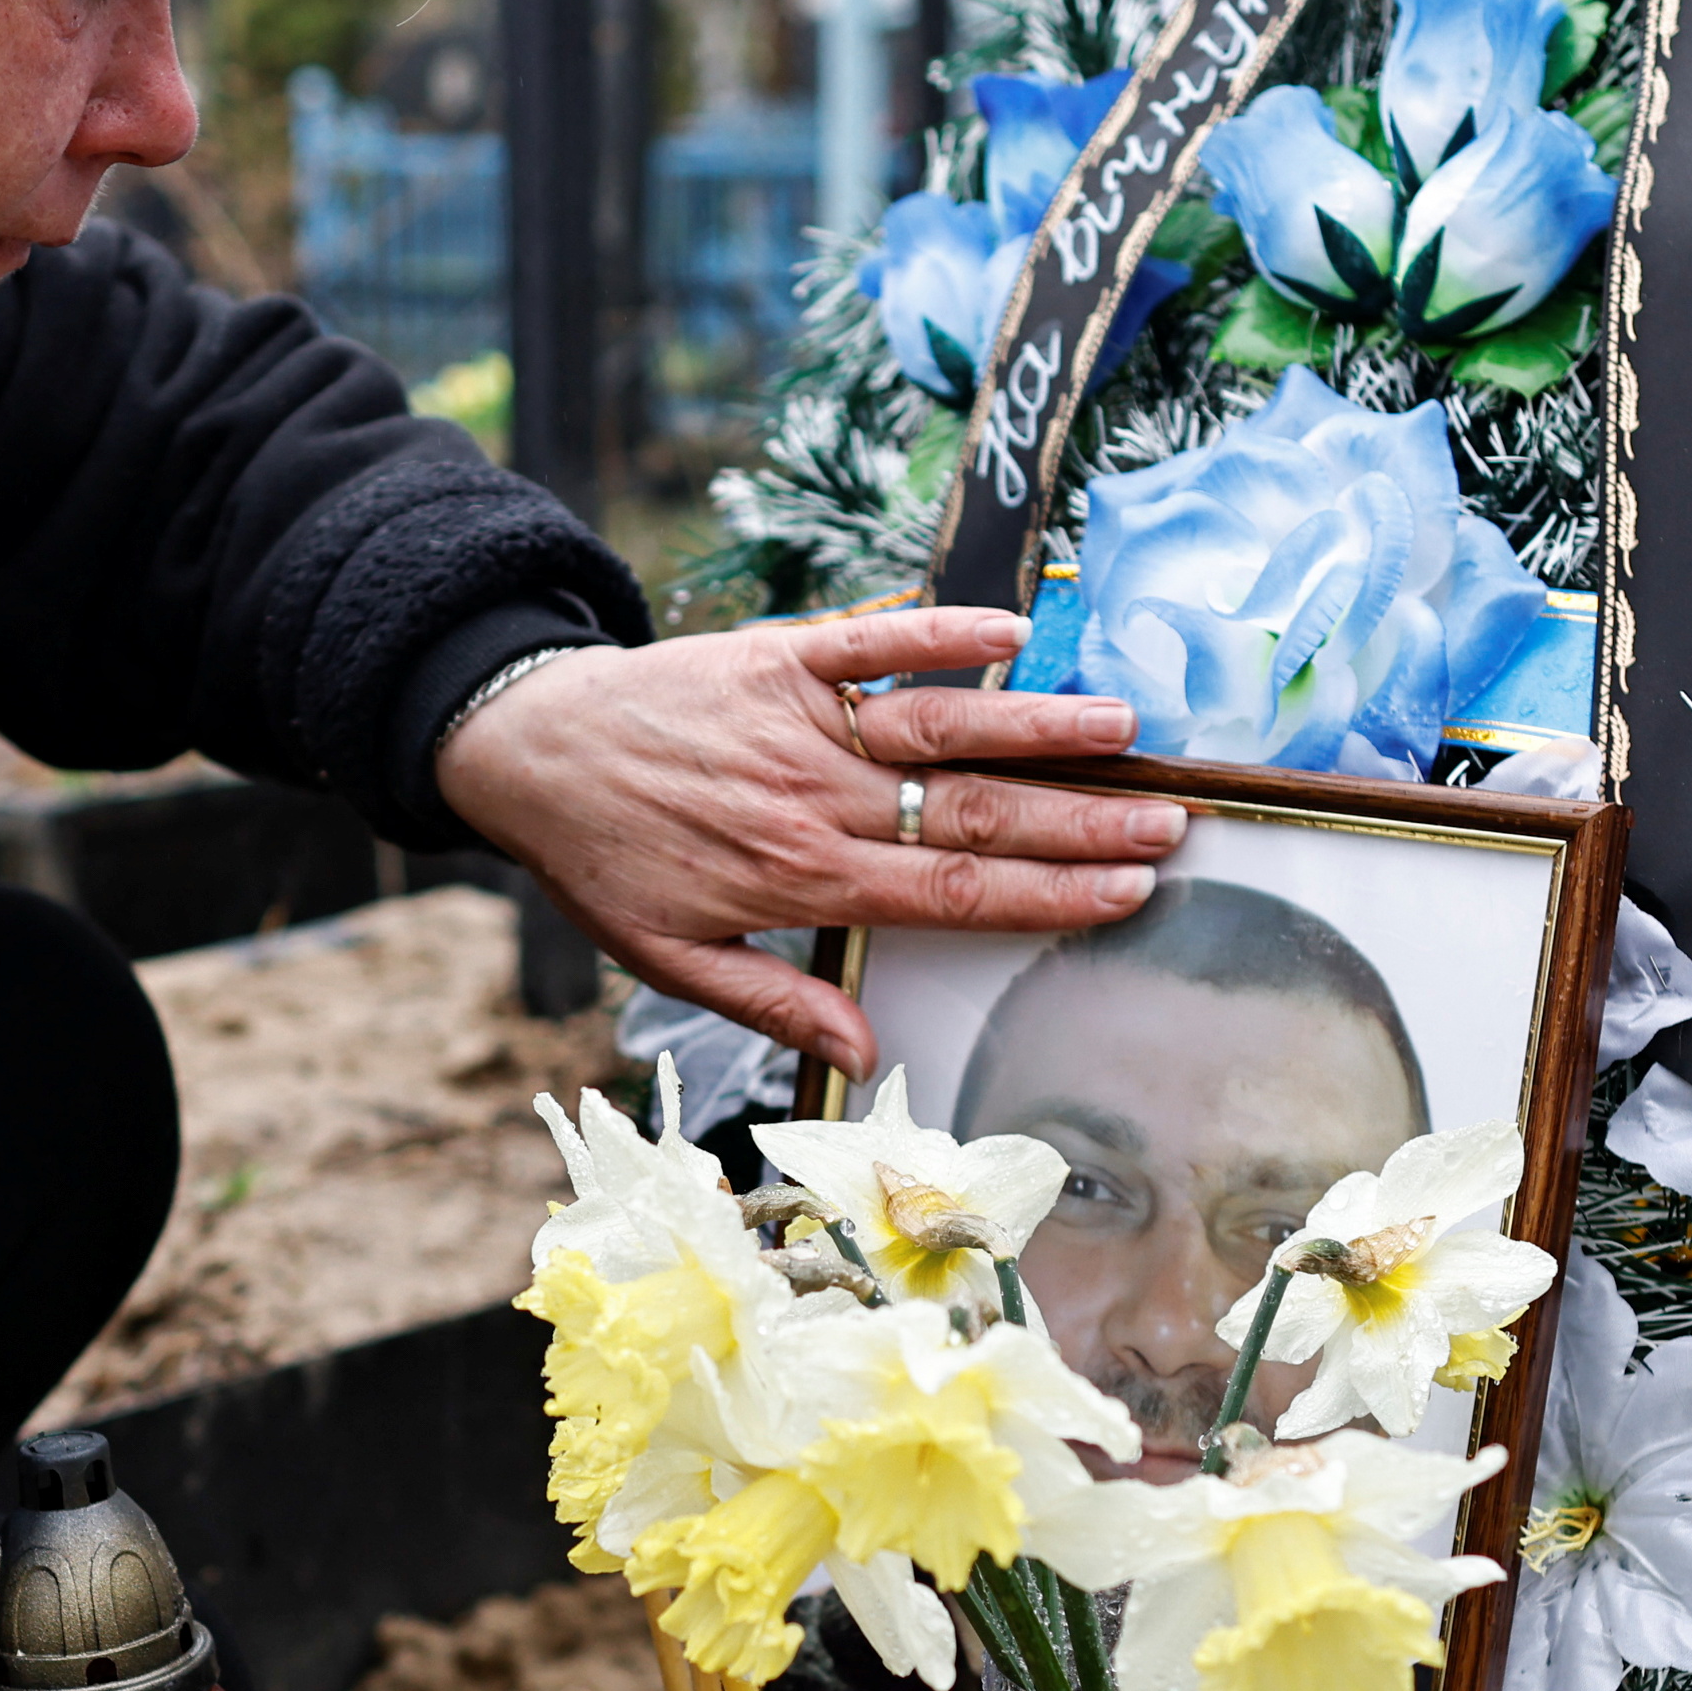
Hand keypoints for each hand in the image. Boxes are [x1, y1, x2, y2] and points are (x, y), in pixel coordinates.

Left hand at [433, 611, 1182, 1078]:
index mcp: (802, 878)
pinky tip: (1010, 630)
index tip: (1128, 894)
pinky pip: (873, 640)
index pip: (954, 891)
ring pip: (943, 727)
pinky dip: (942, 631)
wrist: (522, 748)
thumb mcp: (668, 958)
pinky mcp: (781, 657)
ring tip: (1126, 730)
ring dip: (1039, 727)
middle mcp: (817, 799)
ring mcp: (803, 722)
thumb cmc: (601, 859)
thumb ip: (773, 1003)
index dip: (1049, 895)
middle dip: (1081, 821)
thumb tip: (862, 1060)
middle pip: (974, 813)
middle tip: (1169, 824)